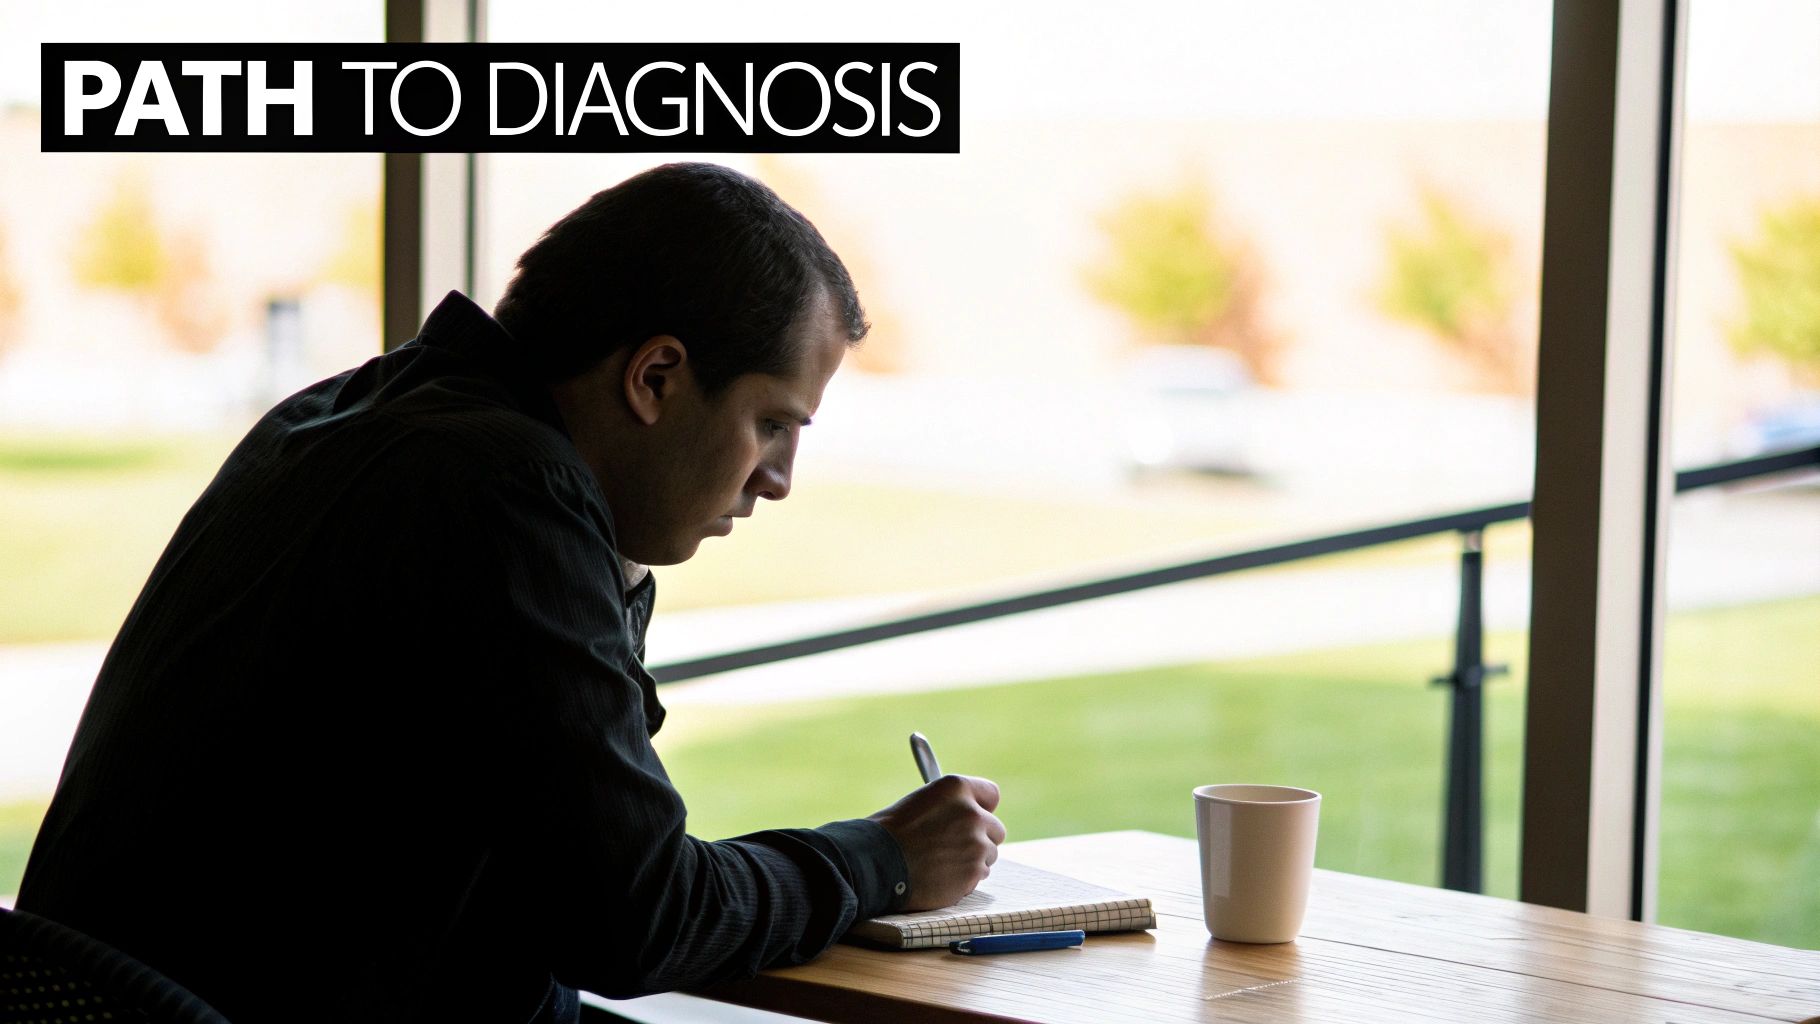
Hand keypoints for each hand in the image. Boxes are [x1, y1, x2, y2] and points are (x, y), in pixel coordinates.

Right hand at [868, 775, 1005, 910]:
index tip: (976, 817)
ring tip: (939, 863)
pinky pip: (978, 876)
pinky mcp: (974, 872)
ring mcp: (976, 844)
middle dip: (979, 838)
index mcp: (957, 788)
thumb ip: (950, 806)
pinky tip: (939, 877)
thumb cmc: (890, 833)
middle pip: (995, 829)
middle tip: (955, 847)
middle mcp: (972, 813)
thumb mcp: (921, 803)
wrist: (876, 863)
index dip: (982, 808)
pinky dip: (963, 880)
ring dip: (971, 861)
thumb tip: (967, 815)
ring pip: (988, 855)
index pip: (990, 795)